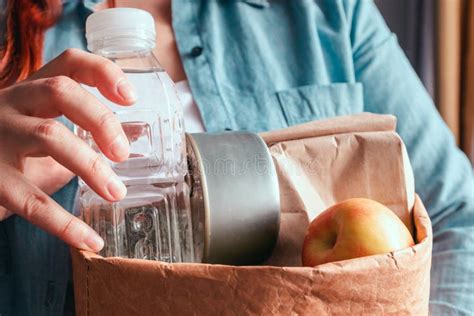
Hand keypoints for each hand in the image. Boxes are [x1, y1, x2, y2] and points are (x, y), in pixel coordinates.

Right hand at [0, 48, 135, 251]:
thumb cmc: (11, 156)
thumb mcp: (46, 138)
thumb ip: (83, 138)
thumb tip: (132, 143)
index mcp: (31, 92)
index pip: (69, 62)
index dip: (102, 72)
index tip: (131, 97)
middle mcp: (11, 104)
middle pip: (61, 90)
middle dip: (101, 119)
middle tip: (123, 153)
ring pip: (49, 136)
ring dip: (91, 167)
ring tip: (116, 192)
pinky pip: (31, 200)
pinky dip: (65, 223)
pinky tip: (90, 239)